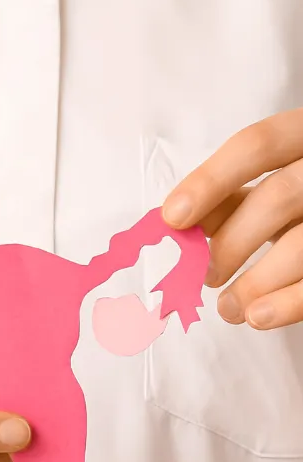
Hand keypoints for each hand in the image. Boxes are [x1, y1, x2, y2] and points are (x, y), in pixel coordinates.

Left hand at [162, 106, 302, 329]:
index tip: (171, 218)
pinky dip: (287, 303)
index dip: (210, 180)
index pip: (259, 145)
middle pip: (279, 197)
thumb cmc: (302, 203)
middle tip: (205, 276)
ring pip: (302, 243)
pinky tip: (257, 317)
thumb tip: (176, 222)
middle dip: (232, 242)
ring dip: (255, 282)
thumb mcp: (272, 188)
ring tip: (228, 308)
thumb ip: (229, 198)